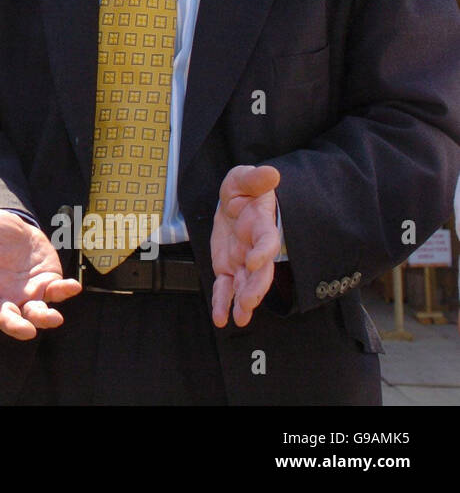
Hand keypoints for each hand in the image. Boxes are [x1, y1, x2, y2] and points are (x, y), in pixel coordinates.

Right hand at [0, 208, 80, 339]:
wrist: (20, 228)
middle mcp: (4, 295)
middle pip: (6, 318)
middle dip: (15, 327)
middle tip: (24, 330)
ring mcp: (27, 293)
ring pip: (33, 314)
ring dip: (43, 319)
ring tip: (53, 318)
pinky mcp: (47, 286)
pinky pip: (56, 293)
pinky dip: (64, 292)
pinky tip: (73, 286)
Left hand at [211, 164, 281, 327]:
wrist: (237, 201)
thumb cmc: (244, 190)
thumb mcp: (243, 179)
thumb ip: (255, 179)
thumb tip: (271, 173)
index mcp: (262, 225)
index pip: (267, 241)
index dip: (263, 252)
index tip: (255, 262)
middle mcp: (255, 247)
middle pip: (260, 271)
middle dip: (255, 287)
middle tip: (249, 302)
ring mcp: (242, 260)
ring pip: (245, 284)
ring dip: (244, 301)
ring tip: (240, 318)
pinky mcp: (228, 267)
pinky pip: (226, 287)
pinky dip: (223, 303)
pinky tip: (221, 319)